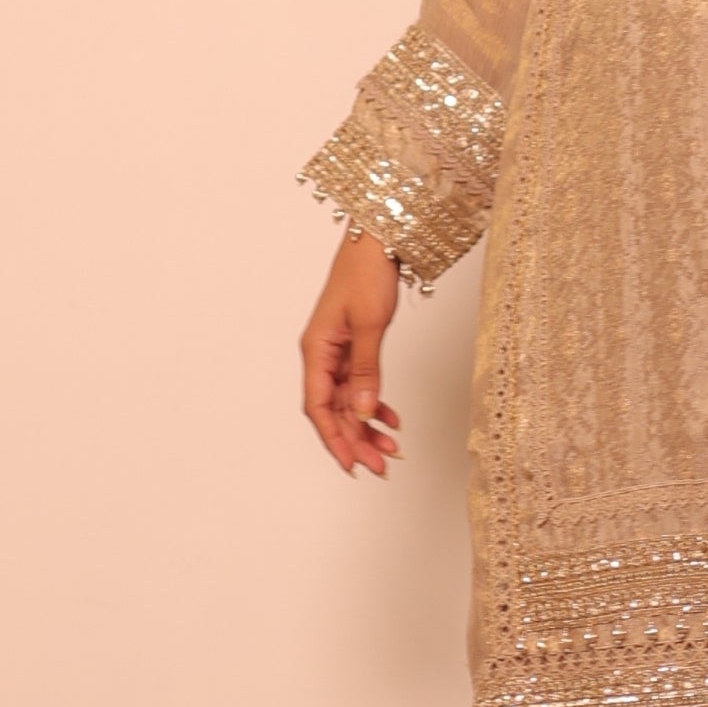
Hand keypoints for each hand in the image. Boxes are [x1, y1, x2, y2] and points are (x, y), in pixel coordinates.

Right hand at [301, 231, 402, 474]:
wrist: (376, 241)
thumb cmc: (365, 273)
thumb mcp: (368, 324)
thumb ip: (366, 370)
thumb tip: (364, 411)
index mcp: (316, 351)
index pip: (319, 407)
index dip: (334, 439)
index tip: (352, 464)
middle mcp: (322, 355)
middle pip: (334, 411)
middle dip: (356, 440)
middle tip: (382, 465)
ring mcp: (338, 352)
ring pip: (349, 402)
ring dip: (368, 427)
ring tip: (391, 450)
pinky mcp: (353, 347)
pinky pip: (361, 386)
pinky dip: (375, 404)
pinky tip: (391, 419)